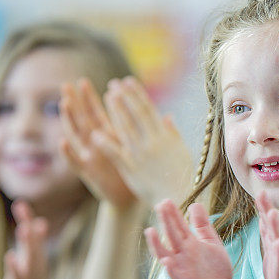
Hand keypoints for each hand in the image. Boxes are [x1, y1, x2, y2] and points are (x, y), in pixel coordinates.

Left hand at [3, 201, 55, 278]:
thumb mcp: (35, 260)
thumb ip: (36, 241)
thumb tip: (41, 222)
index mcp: (36, 254)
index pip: (32, 233)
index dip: (27, 218)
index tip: (20, 203)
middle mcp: (35, 262)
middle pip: (32, 240)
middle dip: (28, 224)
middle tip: (22, 207)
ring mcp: (30, 275)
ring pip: (30, 256)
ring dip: (28, 243)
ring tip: (23, 228)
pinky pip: (18, 276)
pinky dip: (15, 266)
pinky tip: (10, 256)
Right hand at [60, 78, 135, 207]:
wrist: (128, 199)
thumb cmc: (136, 172)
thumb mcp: (139, 149)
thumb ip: (148, 132)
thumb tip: (167, 115)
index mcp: (108, 137)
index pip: (96, 113)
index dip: (89, 98)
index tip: (83, 81)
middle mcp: (95, 145)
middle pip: (82, 120)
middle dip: (75, 103)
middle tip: (66, 85)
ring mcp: (90, 158)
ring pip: (76, 136)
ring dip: (69, 121)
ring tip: (64, 104)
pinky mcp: (88, 173)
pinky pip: (75, 162)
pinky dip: (68, 153)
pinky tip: (62, 141)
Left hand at [104, 77, 192, 204]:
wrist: (178, 197)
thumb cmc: (182, 176)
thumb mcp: (182, 151)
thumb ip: (173, 133)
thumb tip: (167, 117)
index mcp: (165, 137)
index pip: (148, 110)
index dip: (137, 94)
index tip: (128, 81)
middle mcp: (152, 142)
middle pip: (135, 114)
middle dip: (124, 97)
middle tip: (113, 84)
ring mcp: (141, 155)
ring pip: (125, 128)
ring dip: (116, 111)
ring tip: (107, 97)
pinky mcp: (132, 169)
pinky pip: (116, 153)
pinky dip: (106, 143)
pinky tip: (96, 133)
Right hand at [144, 200, 231, 278]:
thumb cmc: (215, 268)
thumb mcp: (211, 242)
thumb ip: (202, 225)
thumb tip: (194, 204)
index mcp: (189, 244)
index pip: (178, 226)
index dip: (173, 214)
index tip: (166, 201)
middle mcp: (182, 254)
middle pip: (171, 235)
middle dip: (166, 221)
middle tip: (161, 205)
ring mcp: (182, 268)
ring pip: (165, 255)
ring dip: (157, 244)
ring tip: (150, 231)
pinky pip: (175, 276)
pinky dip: (170, 270)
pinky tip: (166, 262)